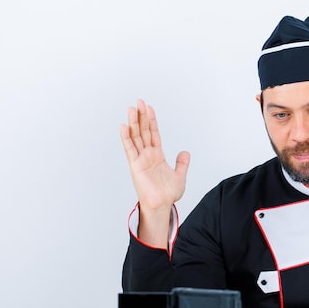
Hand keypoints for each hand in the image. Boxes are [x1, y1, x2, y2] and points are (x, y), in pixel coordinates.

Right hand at [120, 99, 189, 213]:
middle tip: (139, 102)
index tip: (149, 108)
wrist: (162, 205)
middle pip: (143, 131)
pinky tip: (123, 126)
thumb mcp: (180, 175)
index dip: (152, 120)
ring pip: (136, 137)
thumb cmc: (168, 194)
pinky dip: (126, 138)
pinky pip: (129, 149)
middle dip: (141, 116)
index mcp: (157, 155)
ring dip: (133, 123)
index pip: (154, 133)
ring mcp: (140, 159)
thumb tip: (185, 152)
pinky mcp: (135, 165)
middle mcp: (147, 155)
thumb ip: (182, 163)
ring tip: (131, 109)